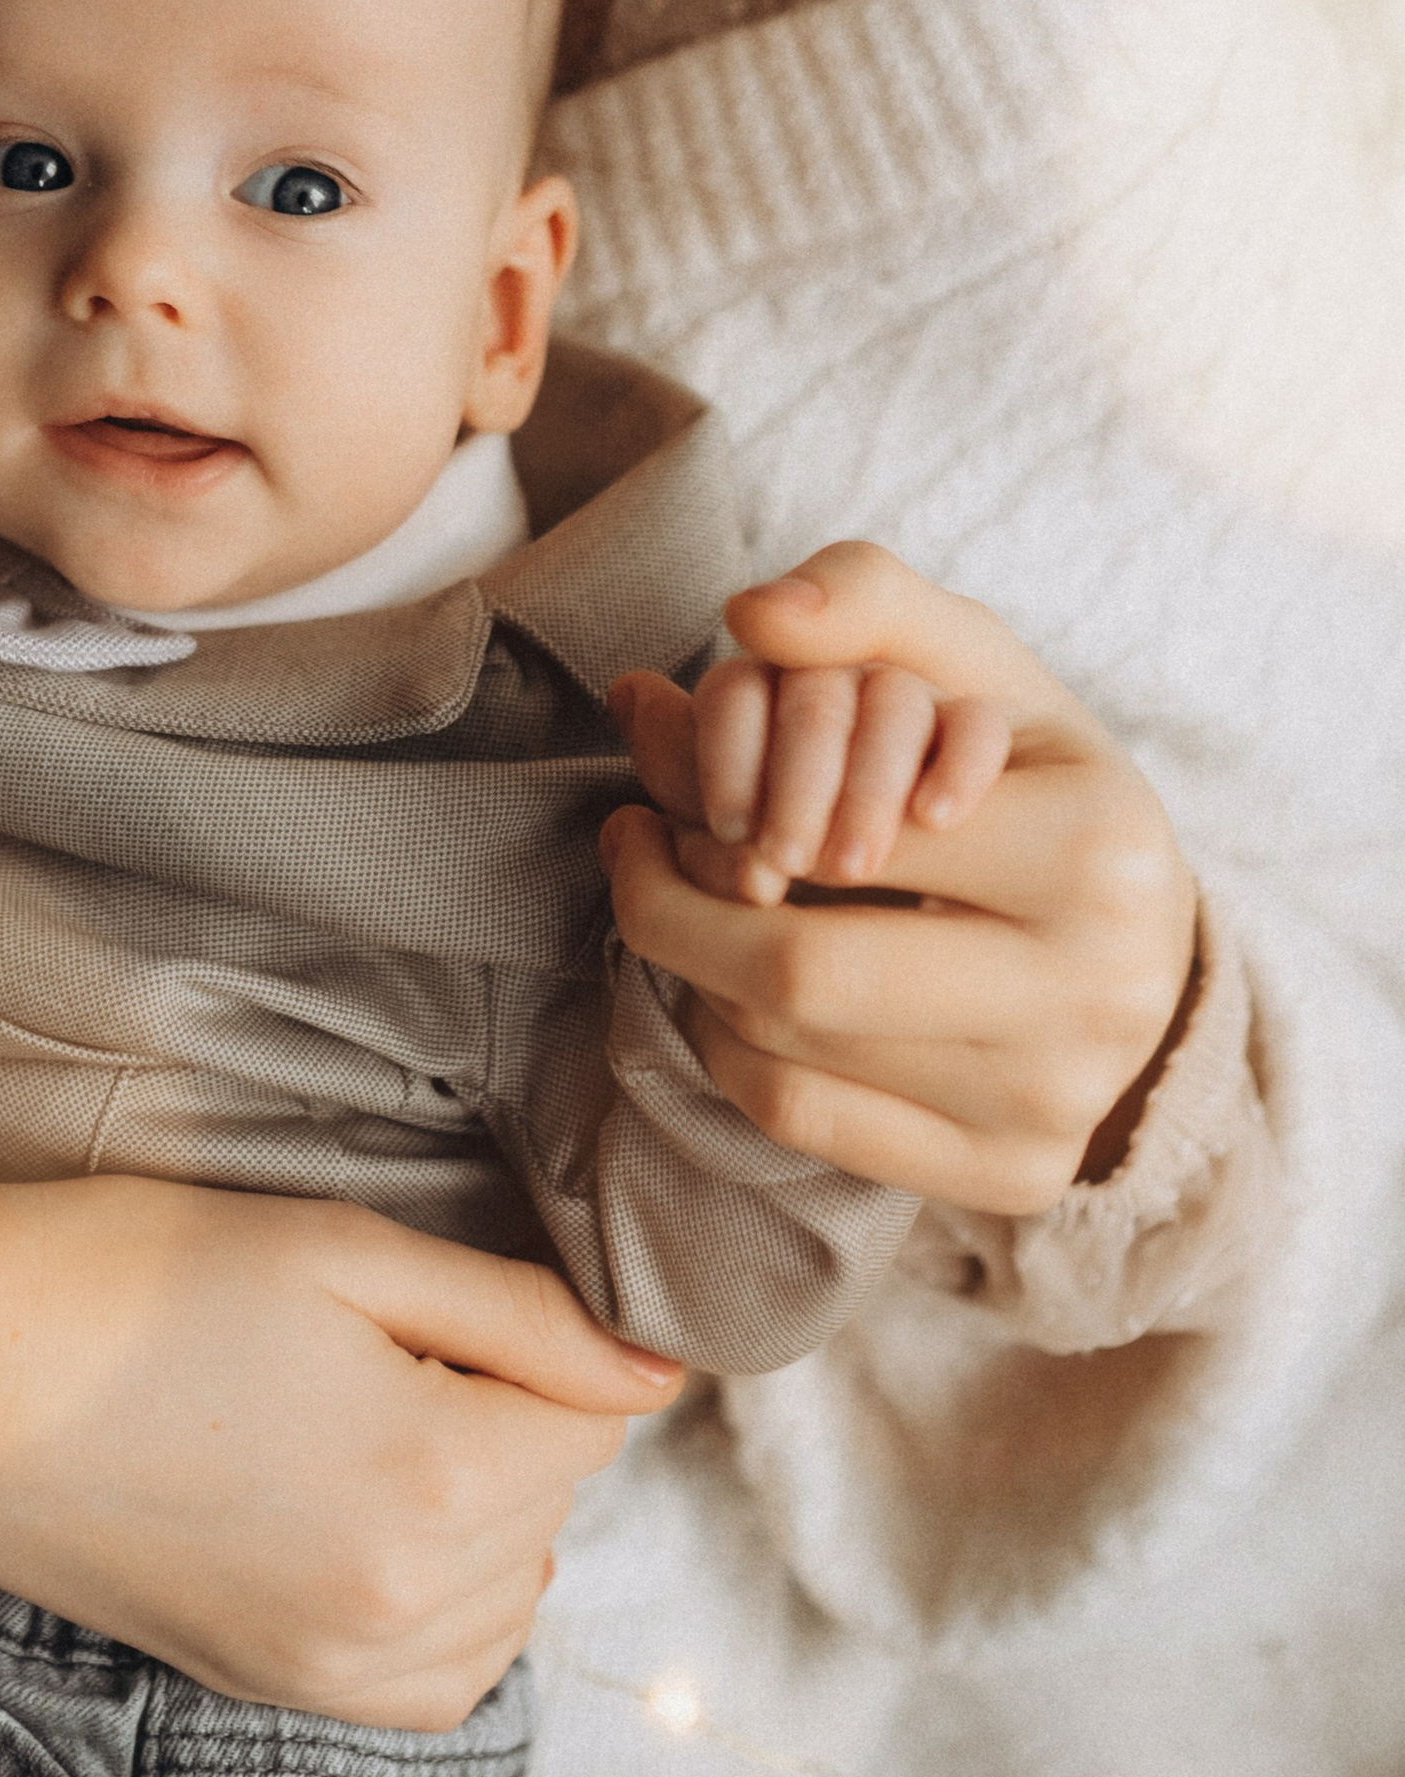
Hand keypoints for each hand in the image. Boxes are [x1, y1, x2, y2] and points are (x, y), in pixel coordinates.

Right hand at [0, 1148, 681, 1729]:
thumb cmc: (131, 1280)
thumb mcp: (337, 1249)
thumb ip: (520, 1313)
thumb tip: (658, 1371)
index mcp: (437, 1479)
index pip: (598, 1410)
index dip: (540, 1334)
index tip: (451, 1296)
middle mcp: (407, 1605)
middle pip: (558, 1500)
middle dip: (512, 1414)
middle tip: (384, 1343)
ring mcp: (341, 1671)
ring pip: (515, 1591)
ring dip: (486, 1510)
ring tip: (366, 1420)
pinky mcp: (282, 1693)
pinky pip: (442, 1671)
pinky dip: (444, 1601)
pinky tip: (367, 1515)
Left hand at [604, 543, 1196, 1214]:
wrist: (1136, 932)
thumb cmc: (1026, 777)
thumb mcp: (968, 662)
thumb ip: (861, 599)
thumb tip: (749, 613)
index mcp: (1099, 849)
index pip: (843, 835)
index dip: (723, 807)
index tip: (673, 786)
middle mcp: (1099, 995)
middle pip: (800, 976)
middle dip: (675, 907)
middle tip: (640, 846)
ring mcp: (1057, 1104)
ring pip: (787, 1052)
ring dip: (697, 972)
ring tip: (692, 904)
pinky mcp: (1012, 1177)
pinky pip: (802, 1121)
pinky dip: (729, 1049)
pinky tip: (729, 989)